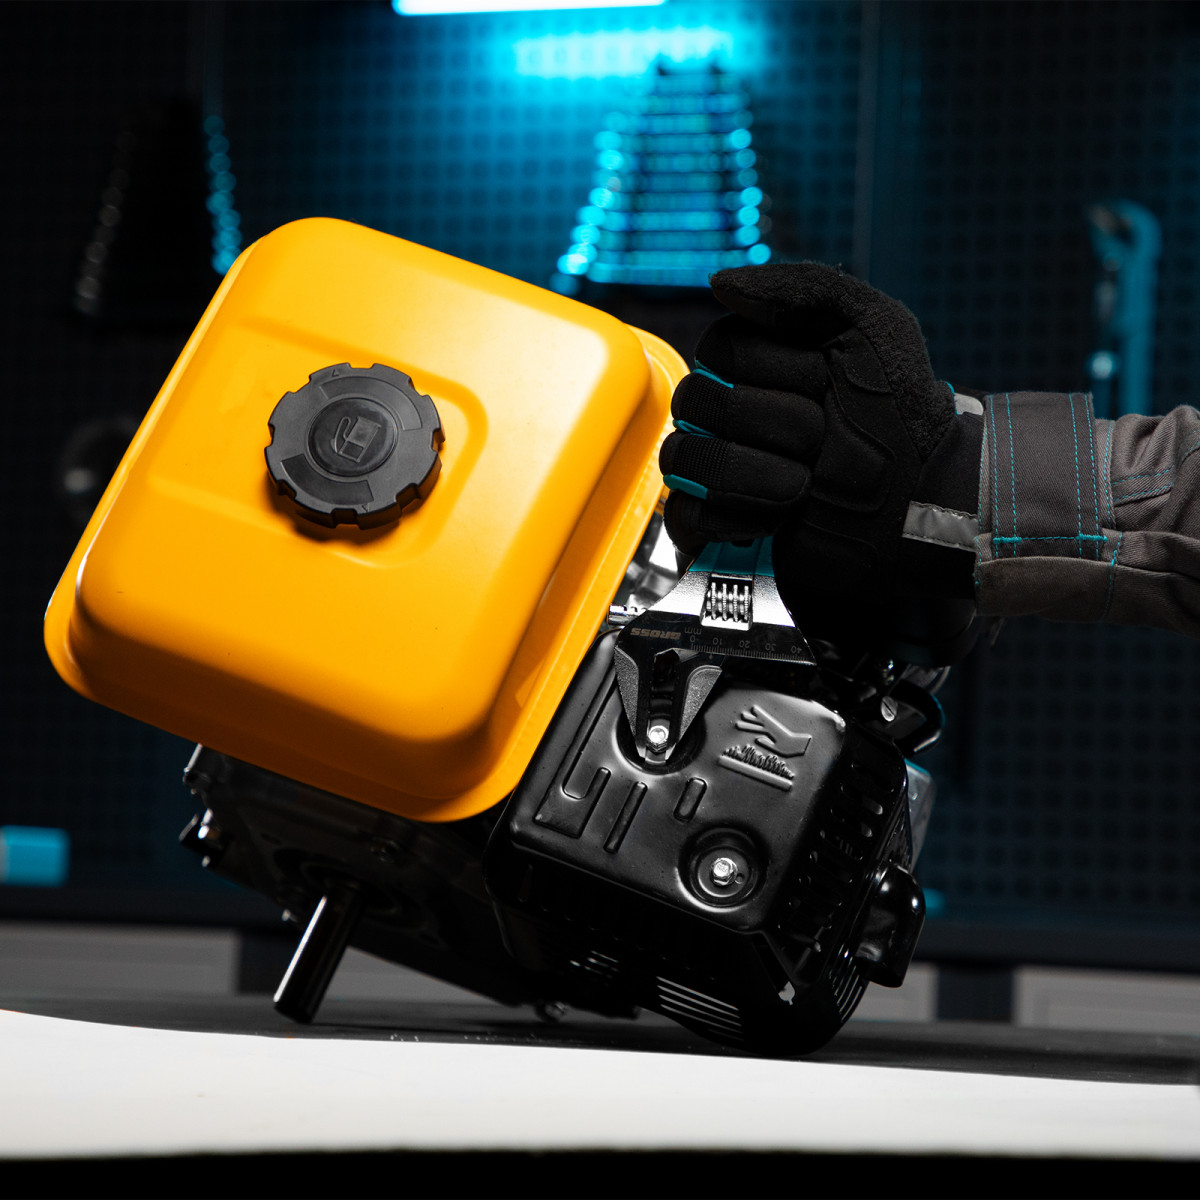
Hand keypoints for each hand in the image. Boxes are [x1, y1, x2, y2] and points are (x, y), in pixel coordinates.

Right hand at [660, 263, 981, 611]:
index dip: (783, 371)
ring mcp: (717, 468)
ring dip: (757, 475)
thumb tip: (720, 283)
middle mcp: (728, 411)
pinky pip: (685, 515)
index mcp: (756, 361)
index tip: (829, 384)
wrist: (920, 504)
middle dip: (779, 425)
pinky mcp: (715, 524)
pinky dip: (735, 518)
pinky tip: (777, 519)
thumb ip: (806, 288)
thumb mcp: (875, 328)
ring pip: (684, 459)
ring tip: (805, 486)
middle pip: (697, 404)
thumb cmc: (902, 419)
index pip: (720, 349)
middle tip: (824, 439)